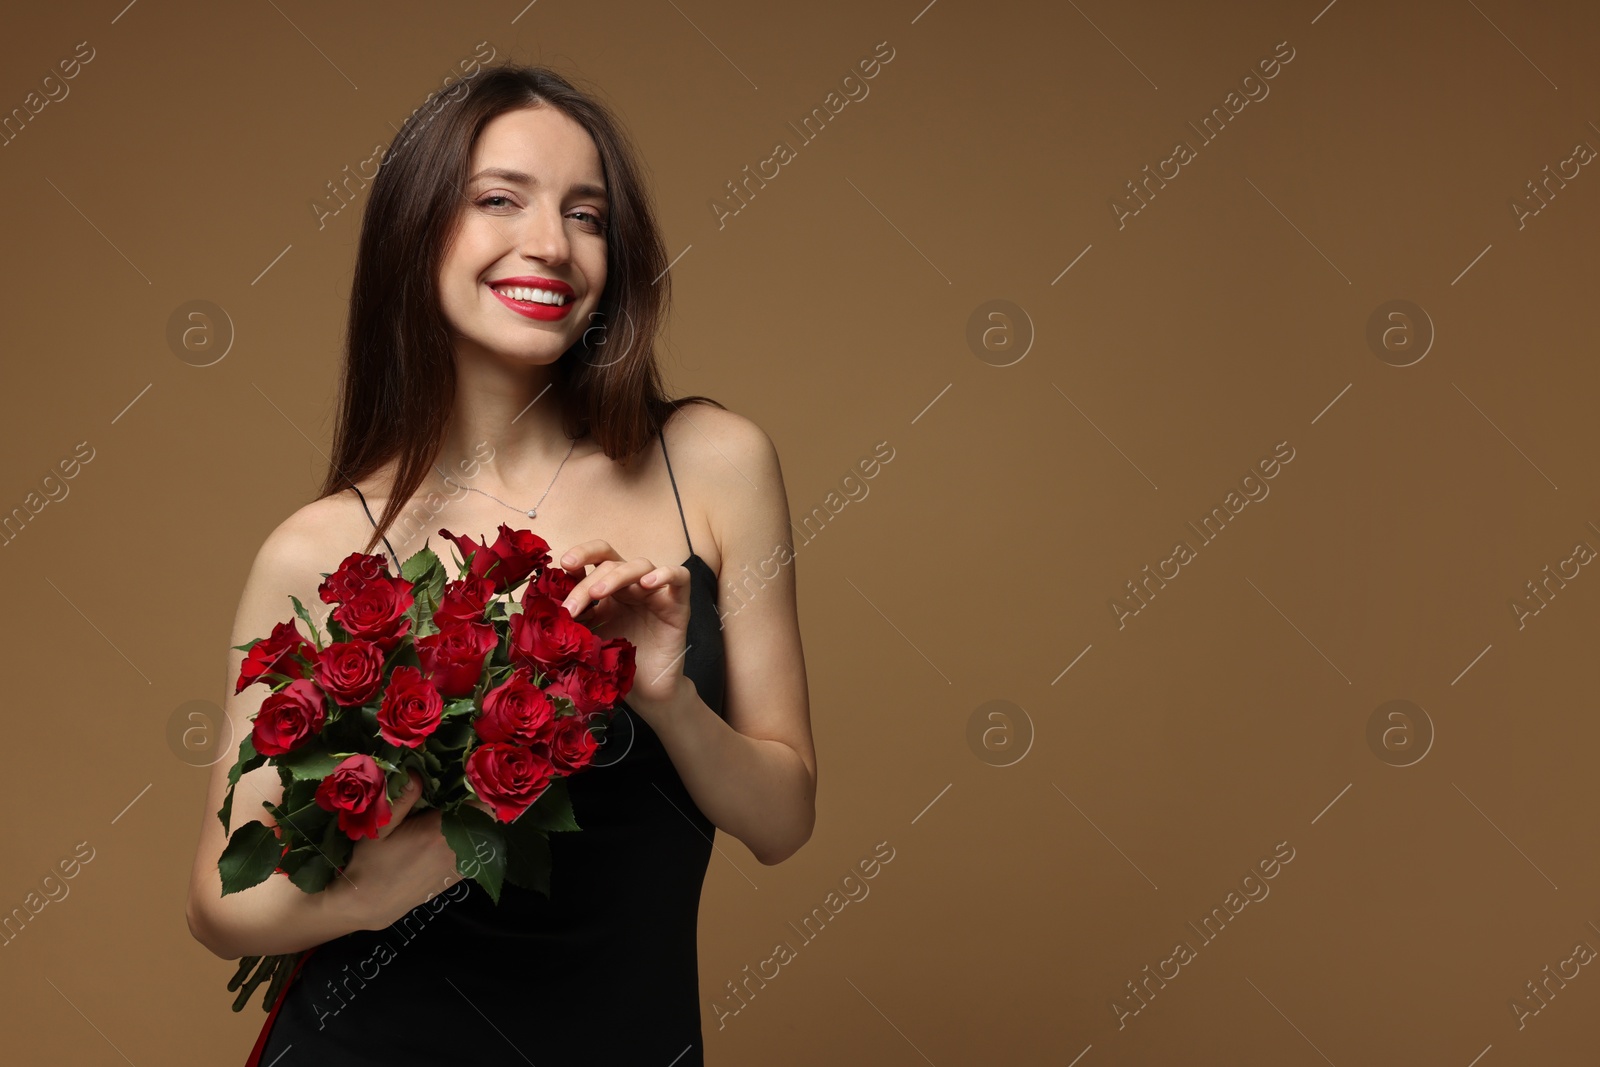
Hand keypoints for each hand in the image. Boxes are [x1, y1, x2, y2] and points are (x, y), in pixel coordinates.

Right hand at [334, 770, 483, 930]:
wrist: (367, 904)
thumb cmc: (370, 862)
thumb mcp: (379, 826)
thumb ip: (403, 798)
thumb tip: (417, 771)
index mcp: (438, 830)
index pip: (478, 803)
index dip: (477, 788)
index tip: (467, 777)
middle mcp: (455, 848)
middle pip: (484, 817)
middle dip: (476, 803)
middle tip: (460, 791)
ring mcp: (458, 866)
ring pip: (482, 837)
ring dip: (475, 822)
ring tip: (457, 812)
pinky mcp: (455, 879)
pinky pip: (475, 854)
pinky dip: (471, 841)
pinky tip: (454, 835)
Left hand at [555, 540, 691, 715]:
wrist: (646, 692)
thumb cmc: (617, 664)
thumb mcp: (586, 637)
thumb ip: (571, 617)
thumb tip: (543, 602)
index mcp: (609, 588)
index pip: (595, 558)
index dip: (580, 555)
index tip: (560, 567)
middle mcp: (631, 585)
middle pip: (611, 562)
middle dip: (588, 579)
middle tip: (571, 605)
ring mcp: (655, 592)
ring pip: (639, 564)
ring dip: (615, 576)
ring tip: (598, 595)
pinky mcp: (678, 604)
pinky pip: (679, 577)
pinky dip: (665, 574)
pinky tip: (648, 583)